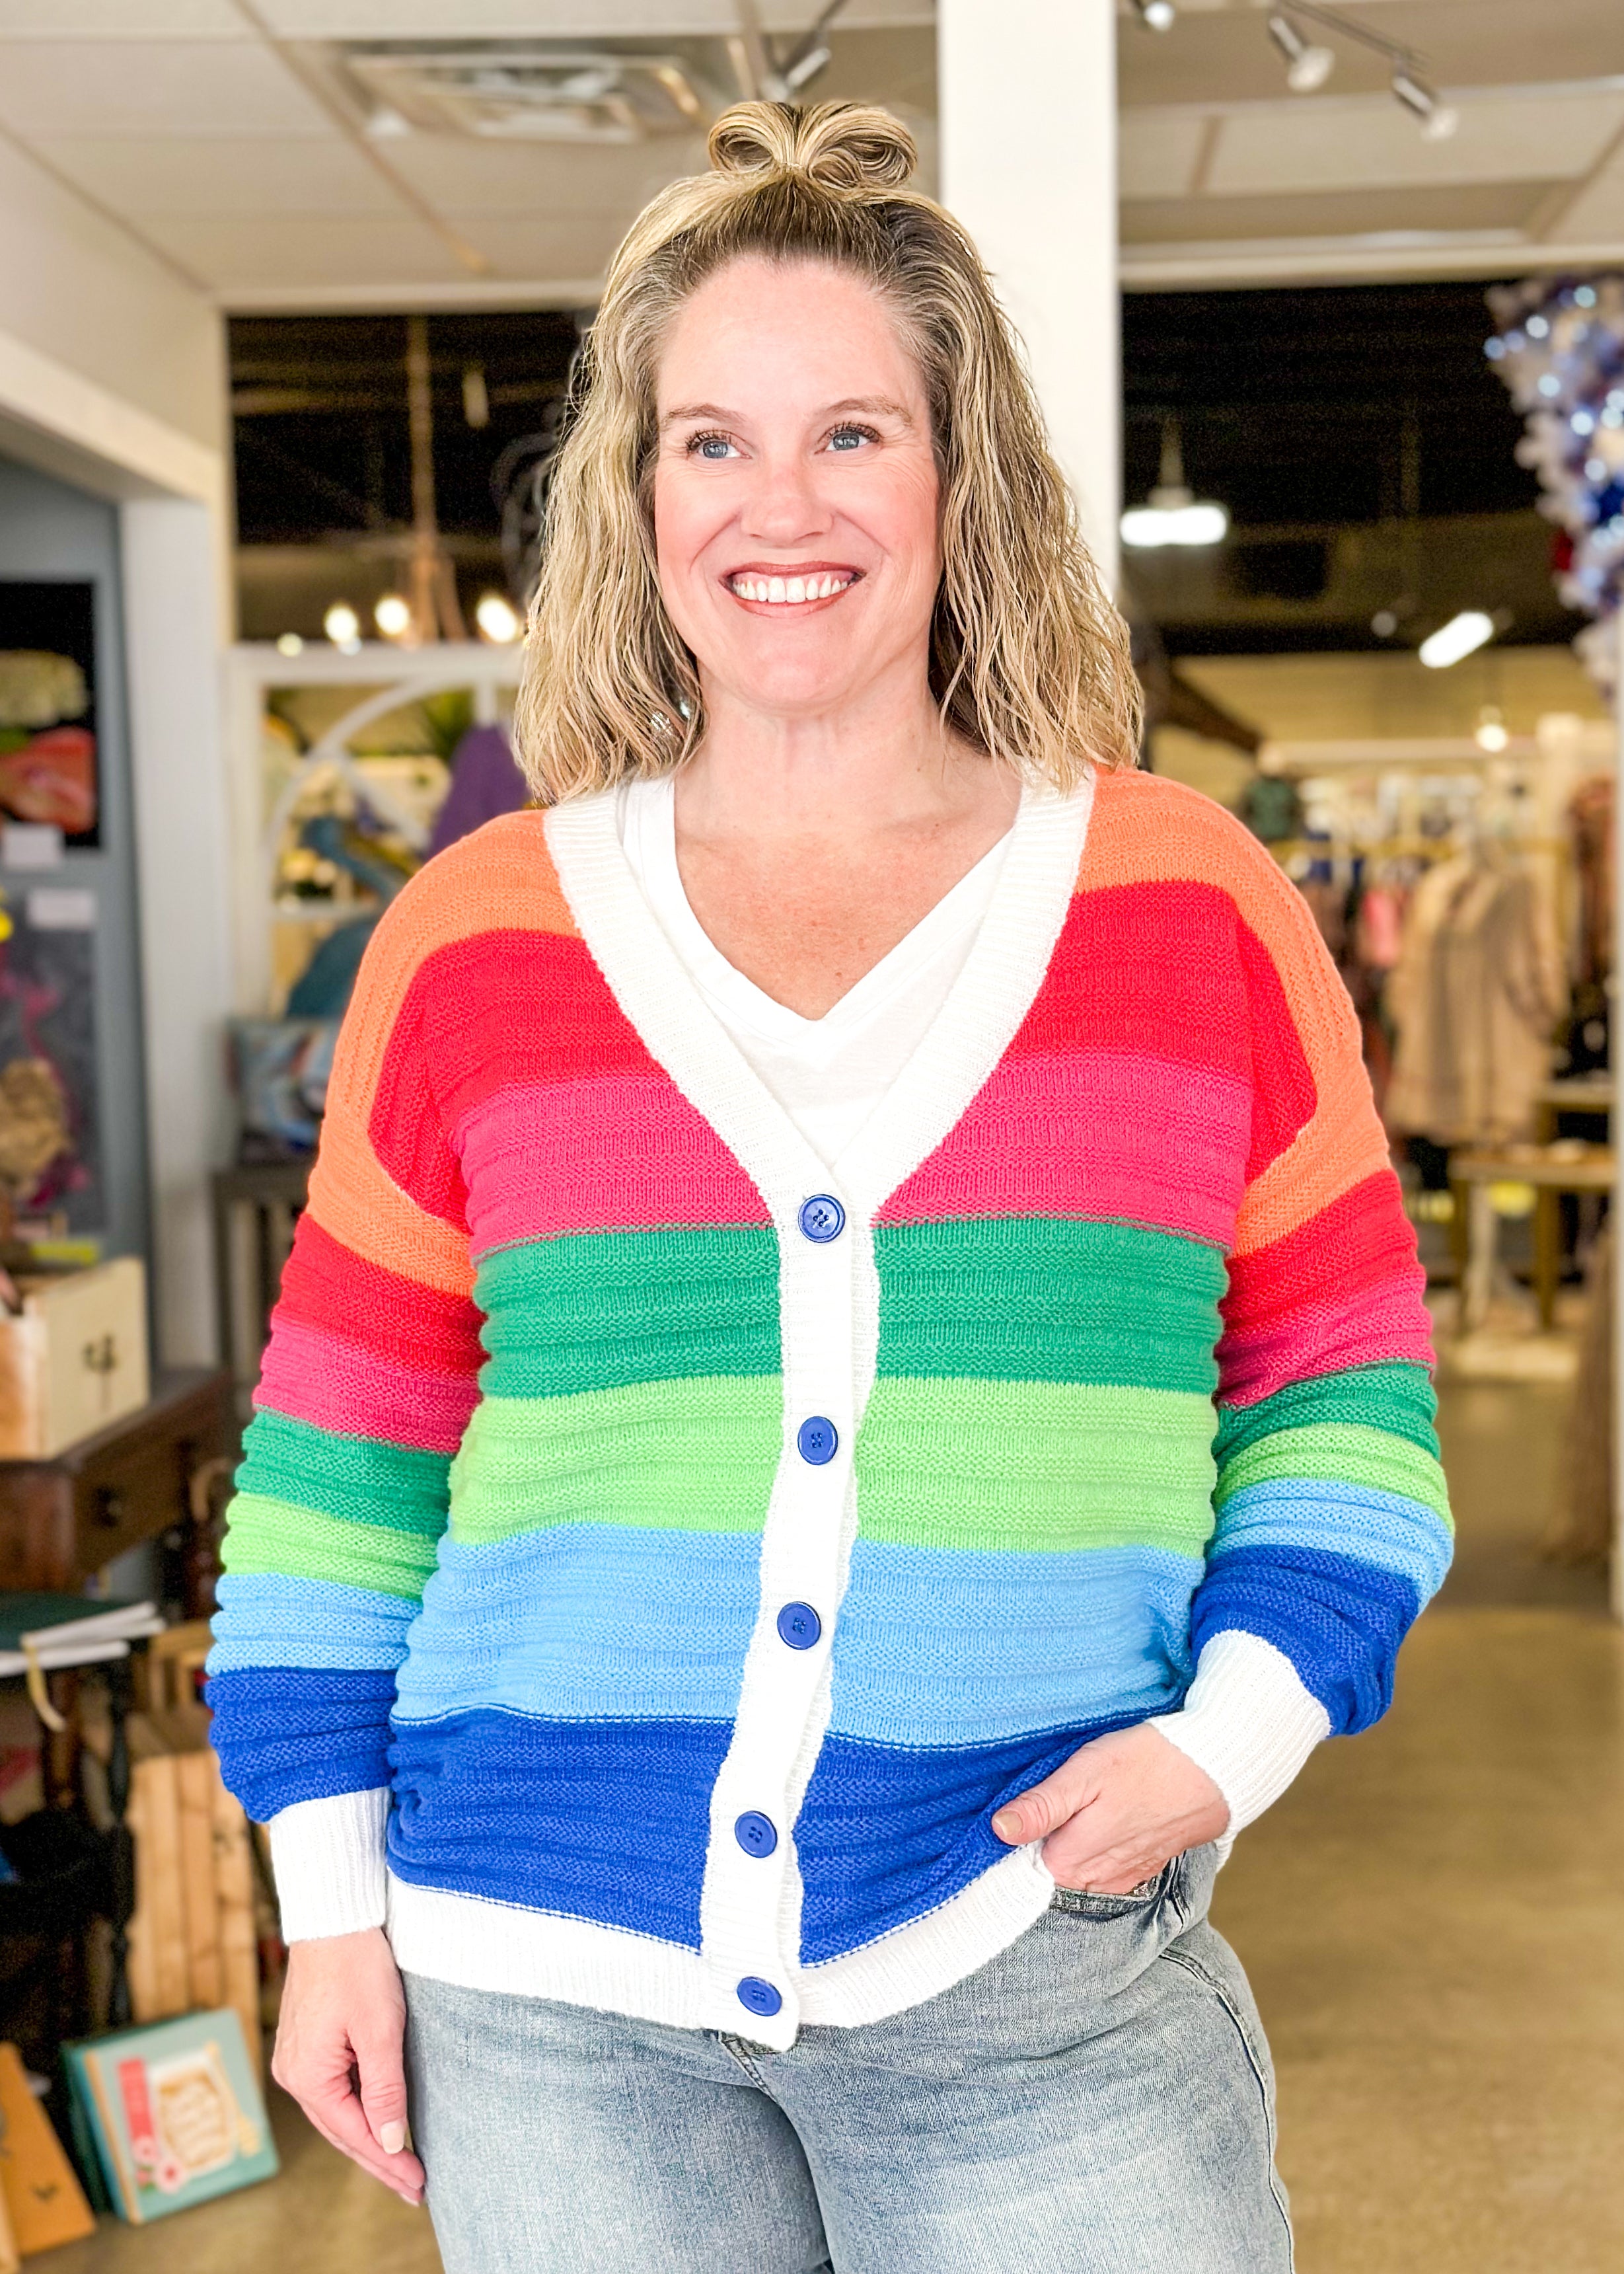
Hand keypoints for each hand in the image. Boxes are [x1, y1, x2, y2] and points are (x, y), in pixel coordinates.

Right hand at [272, 1928, 424, 2205]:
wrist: (333, 1916)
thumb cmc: (357, 1965)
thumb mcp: (379, 2029)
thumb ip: (385, 2089)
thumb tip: (392, 2142)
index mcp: (308, 2076)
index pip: (355, 2134)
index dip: (389, 2162)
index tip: (419, 2185)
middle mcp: (293, 2075)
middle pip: (343, 2131)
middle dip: (381, 2160)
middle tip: (415, 2187)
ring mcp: (297, 2060)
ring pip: (337, 2114)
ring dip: (370, 2139)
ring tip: (401, 2166)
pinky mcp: (306, 2044)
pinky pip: (333, 2092)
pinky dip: (358, 2111)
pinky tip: (378, 2123)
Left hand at [991, 1723, 1229, 1893]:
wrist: (1212, 1771)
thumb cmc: (1145, 1763)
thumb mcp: (1084, 1773)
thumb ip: (1042, 1807)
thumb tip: (1000, 1829)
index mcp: (1070, 1861)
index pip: (1020, 1861)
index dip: (1019, 1831)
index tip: (1025, 1805)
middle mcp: (1093, 1881)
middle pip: (1048, 1866)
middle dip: (1045, 1837)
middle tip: (1057, 1796)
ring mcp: (1121, 1879)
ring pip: (1077, 1868)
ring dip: (1073, 1842)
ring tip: (1084, 1805)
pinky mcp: (1141, 1870)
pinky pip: (1105, 1869)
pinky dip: (1099, 1848)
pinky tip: (1106, 1819)